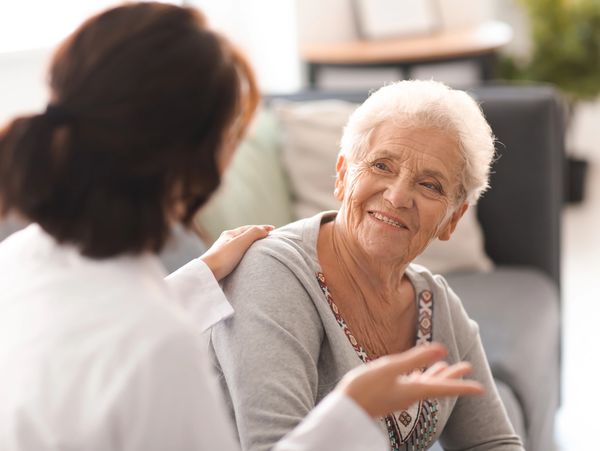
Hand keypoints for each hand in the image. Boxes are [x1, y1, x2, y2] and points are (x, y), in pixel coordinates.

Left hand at [200, 224, 273, 280]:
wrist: (206, 274)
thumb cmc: (222, 258)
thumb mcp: (240, 243)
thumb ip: (253, 234)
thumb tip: (264, 230)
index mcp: (229, 234)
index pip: (249, 228)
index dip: (262, 228)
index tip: (273, 229)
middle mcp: (225, 241)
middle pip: (244, 235)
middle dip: (256, 234)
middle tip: (267, 236)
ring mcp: (223, 252)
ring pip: (240, 245)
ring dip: (250, 244)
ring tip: (259, 247)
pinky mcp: (222, 263)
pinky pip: (237, 254)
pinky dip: (245, 253)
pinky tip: (247, 259)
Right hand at [336, 343, 483, 417]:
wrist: (345, 409)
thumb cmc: (365, 388)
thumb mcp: (390, 368)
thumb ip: (415, 358)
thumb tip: (442, 349)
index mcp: (414, 390)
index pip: (444, 388)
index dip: (463, 386)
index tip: (481, 388)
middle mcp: (410, 395)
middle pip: (437, 385)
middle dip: (453, 376)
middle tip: (468, 366)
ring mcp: (400, 395)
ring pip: (425, 384)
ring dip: (437, 374)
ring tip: (446, 366)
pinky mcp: (390, 394)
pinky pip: (412, 384)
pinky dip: (420, 376)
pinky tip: (418, 373)